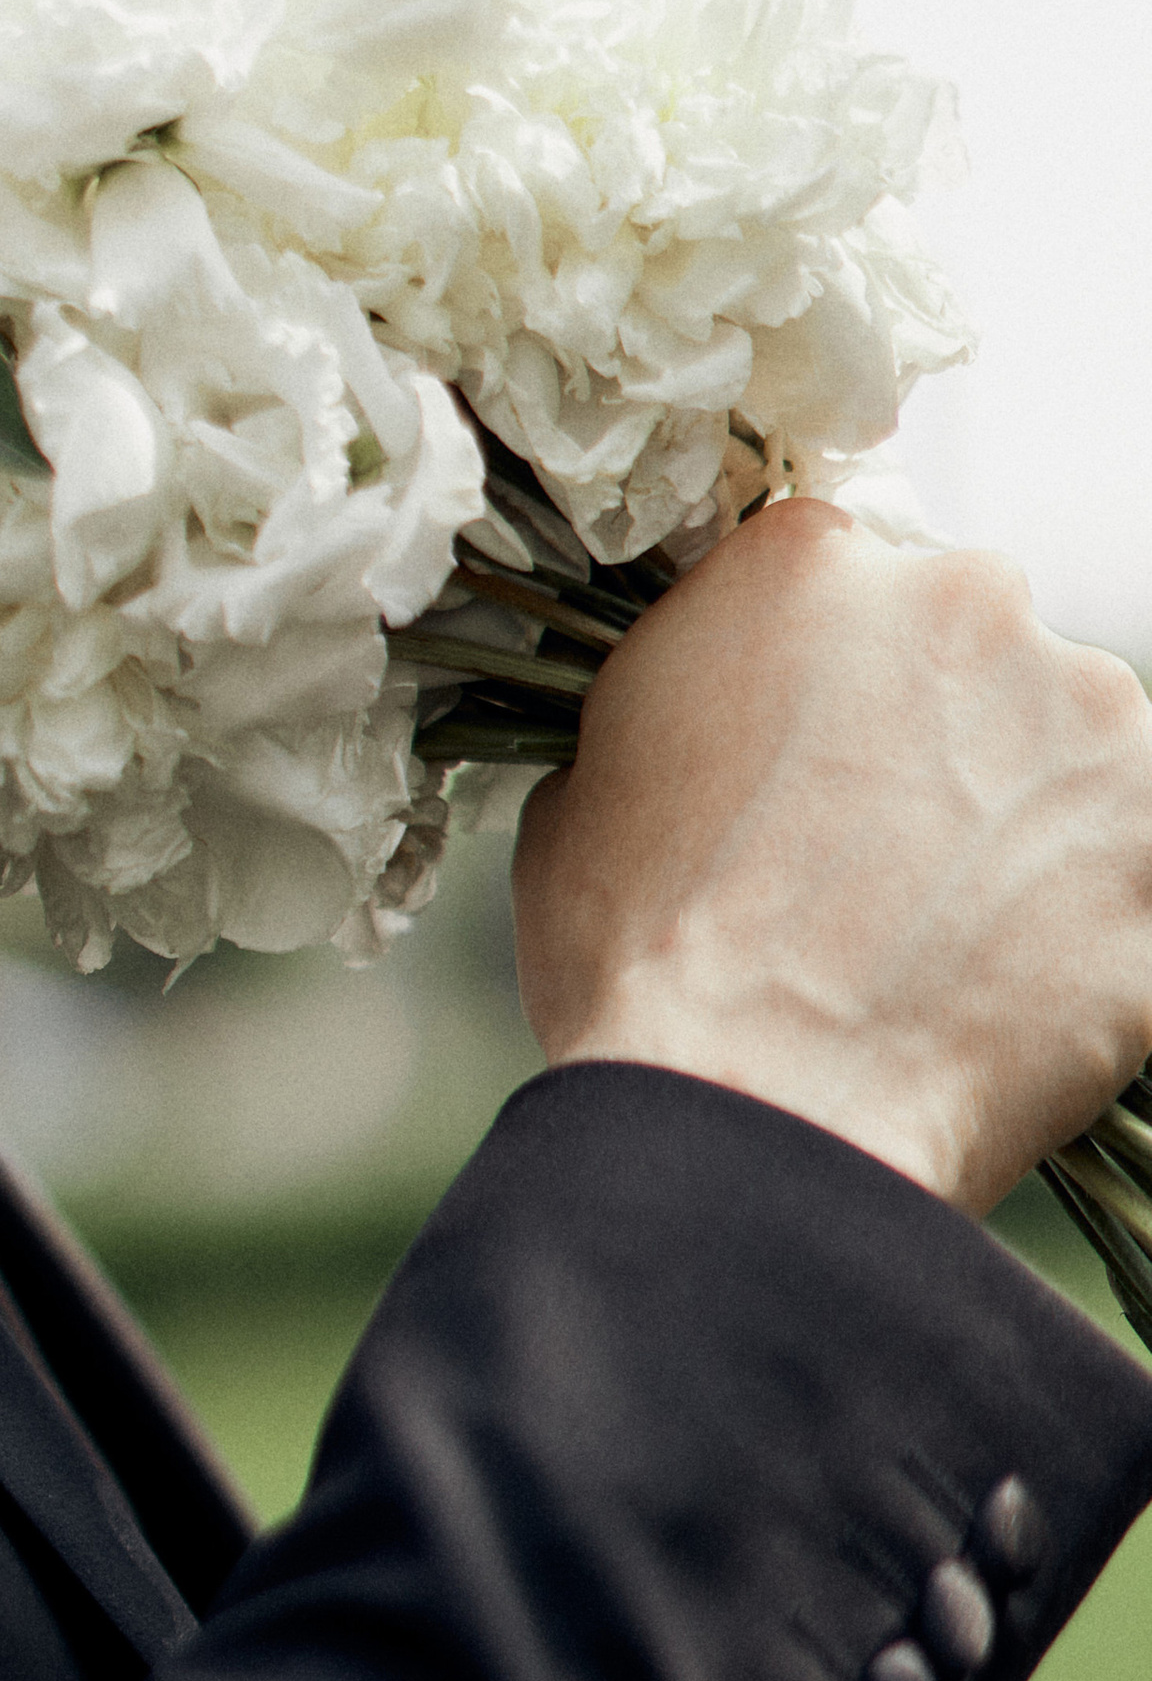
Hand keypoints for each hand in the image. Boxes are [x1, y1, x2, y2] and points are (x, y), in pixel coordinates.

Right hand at [513, 501, 1151, 1212]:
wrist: (758, 1116)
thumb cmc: (646, 968)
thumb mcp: (583, 796)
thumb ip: (671, 719)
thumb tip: (701, 746)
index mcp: (804, 563)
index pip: (837, 579)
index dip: (820, 680)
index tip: (812, 754)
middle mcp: (963, 601)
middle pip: (965, 648)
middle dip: (932, 739)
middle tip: (872, 862)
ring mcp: (1088, 715)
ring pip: (1063, 749)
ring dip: (1016, 822)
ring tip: (937, 942)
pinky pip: (1127, 863)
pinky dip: (1082, 916)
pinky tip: (1000, 989)